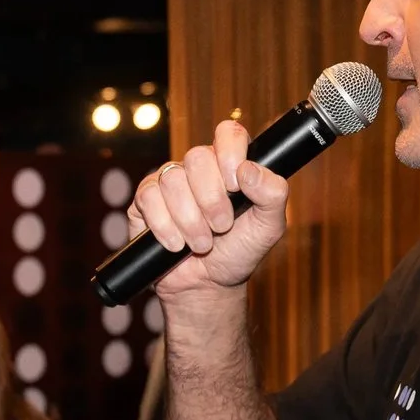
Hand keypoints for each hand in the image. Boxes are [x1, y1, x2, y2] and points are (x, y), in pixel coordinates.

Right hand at [128, 118, 292, 300]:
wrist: (207, 285)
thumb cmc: (238, 252)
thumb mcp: (268, 227)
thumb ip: (273, 194)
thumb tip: (249, 169)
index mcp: (230, 165)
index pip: (228, 133)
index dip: (230, 154)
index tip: (235, 186)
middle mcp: (199, 168)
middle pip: (197, 157)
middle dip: (211, 200)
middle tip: (221, 227)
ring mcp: (170, 182)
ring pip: (173, 180)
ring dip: (190, 220)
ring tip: (201, 243)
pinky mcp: (145, 200)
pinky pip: (149, 198)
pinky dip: (165, 227)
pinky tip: (176, 244)